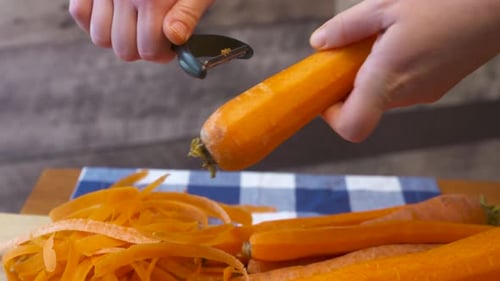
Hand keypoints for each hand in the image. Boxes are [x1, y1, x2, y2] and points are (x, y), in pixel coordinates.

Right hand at [69, 0, 214, 61]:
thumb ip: (188, 13)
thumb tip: (174, 37)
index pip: (149, 49)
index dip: (161, 54)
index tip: (169, 49)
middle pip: (123, 49)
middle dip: (141, 50)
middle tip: (154, 40)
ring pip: (99, 37)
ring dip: (118, 40)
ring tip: (135, 29)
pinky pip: (79, 12)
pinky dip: (93, 21)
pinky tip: (114, 17)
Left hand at [310, 0, 499, 141]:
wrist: (497, 6)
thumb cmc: (447, 2)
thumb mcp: (385, 6)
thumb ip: (347, 28)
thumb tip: (320, 42)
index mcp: (389, 78)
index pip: (352, 126)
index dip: (332, 115)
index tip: (326, 92)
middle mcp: (407, 95)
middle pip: (363, 107)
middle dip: (348, 84)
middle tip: (350, 54)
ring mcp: (424, 94)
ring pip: (382, 96)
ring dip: (371, 76)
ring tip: (380, 41)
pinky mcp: (436, 87)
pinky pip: (402, 88)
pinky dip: (392, 72)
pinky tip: (402, 43)